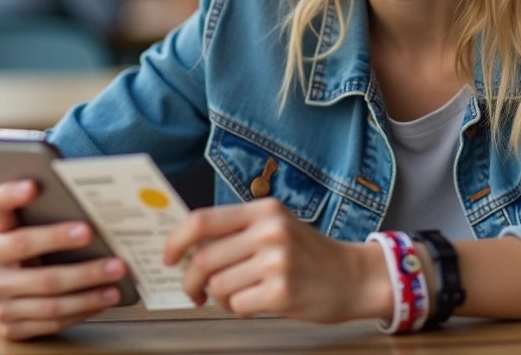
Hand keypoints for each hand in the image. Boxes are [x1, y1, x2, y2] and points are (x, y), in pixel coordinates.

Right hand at [0, 180, 127, 340]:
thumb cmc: (20, 244)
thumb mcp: (23, 223)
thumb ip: (46, 209)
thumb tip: (95, 203)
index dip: (12, 193)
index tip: (34, 185)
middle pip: (27, 251)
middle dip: (65, 244)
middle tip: (106, 247)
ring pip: (46, 296)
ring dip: (87, 289)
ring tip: (117, 277)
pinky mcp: (9, 325)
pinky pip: (51, 320)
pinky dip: (82, 309)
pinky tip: (104, 298)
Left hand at [163, 198, 391, 323]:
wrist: (354, 277)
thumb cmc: (309, 255)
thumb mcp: (277, 227)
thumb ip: (238, 232)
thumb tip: (186, 249)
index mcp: (264, 210)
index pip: (202, 220)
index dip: (176, 240)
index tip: (167, 257)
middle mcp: (269, 231)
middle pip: (204, 259)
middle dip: (191, 281)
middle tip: (194, 292)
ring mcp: (276, 262)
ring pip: (218, 286)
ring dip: (221, 297)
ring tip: (242, 294)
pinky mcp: (281, 292)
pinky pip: (236, 306)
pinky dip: (239, 309)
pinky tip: (257, 303)